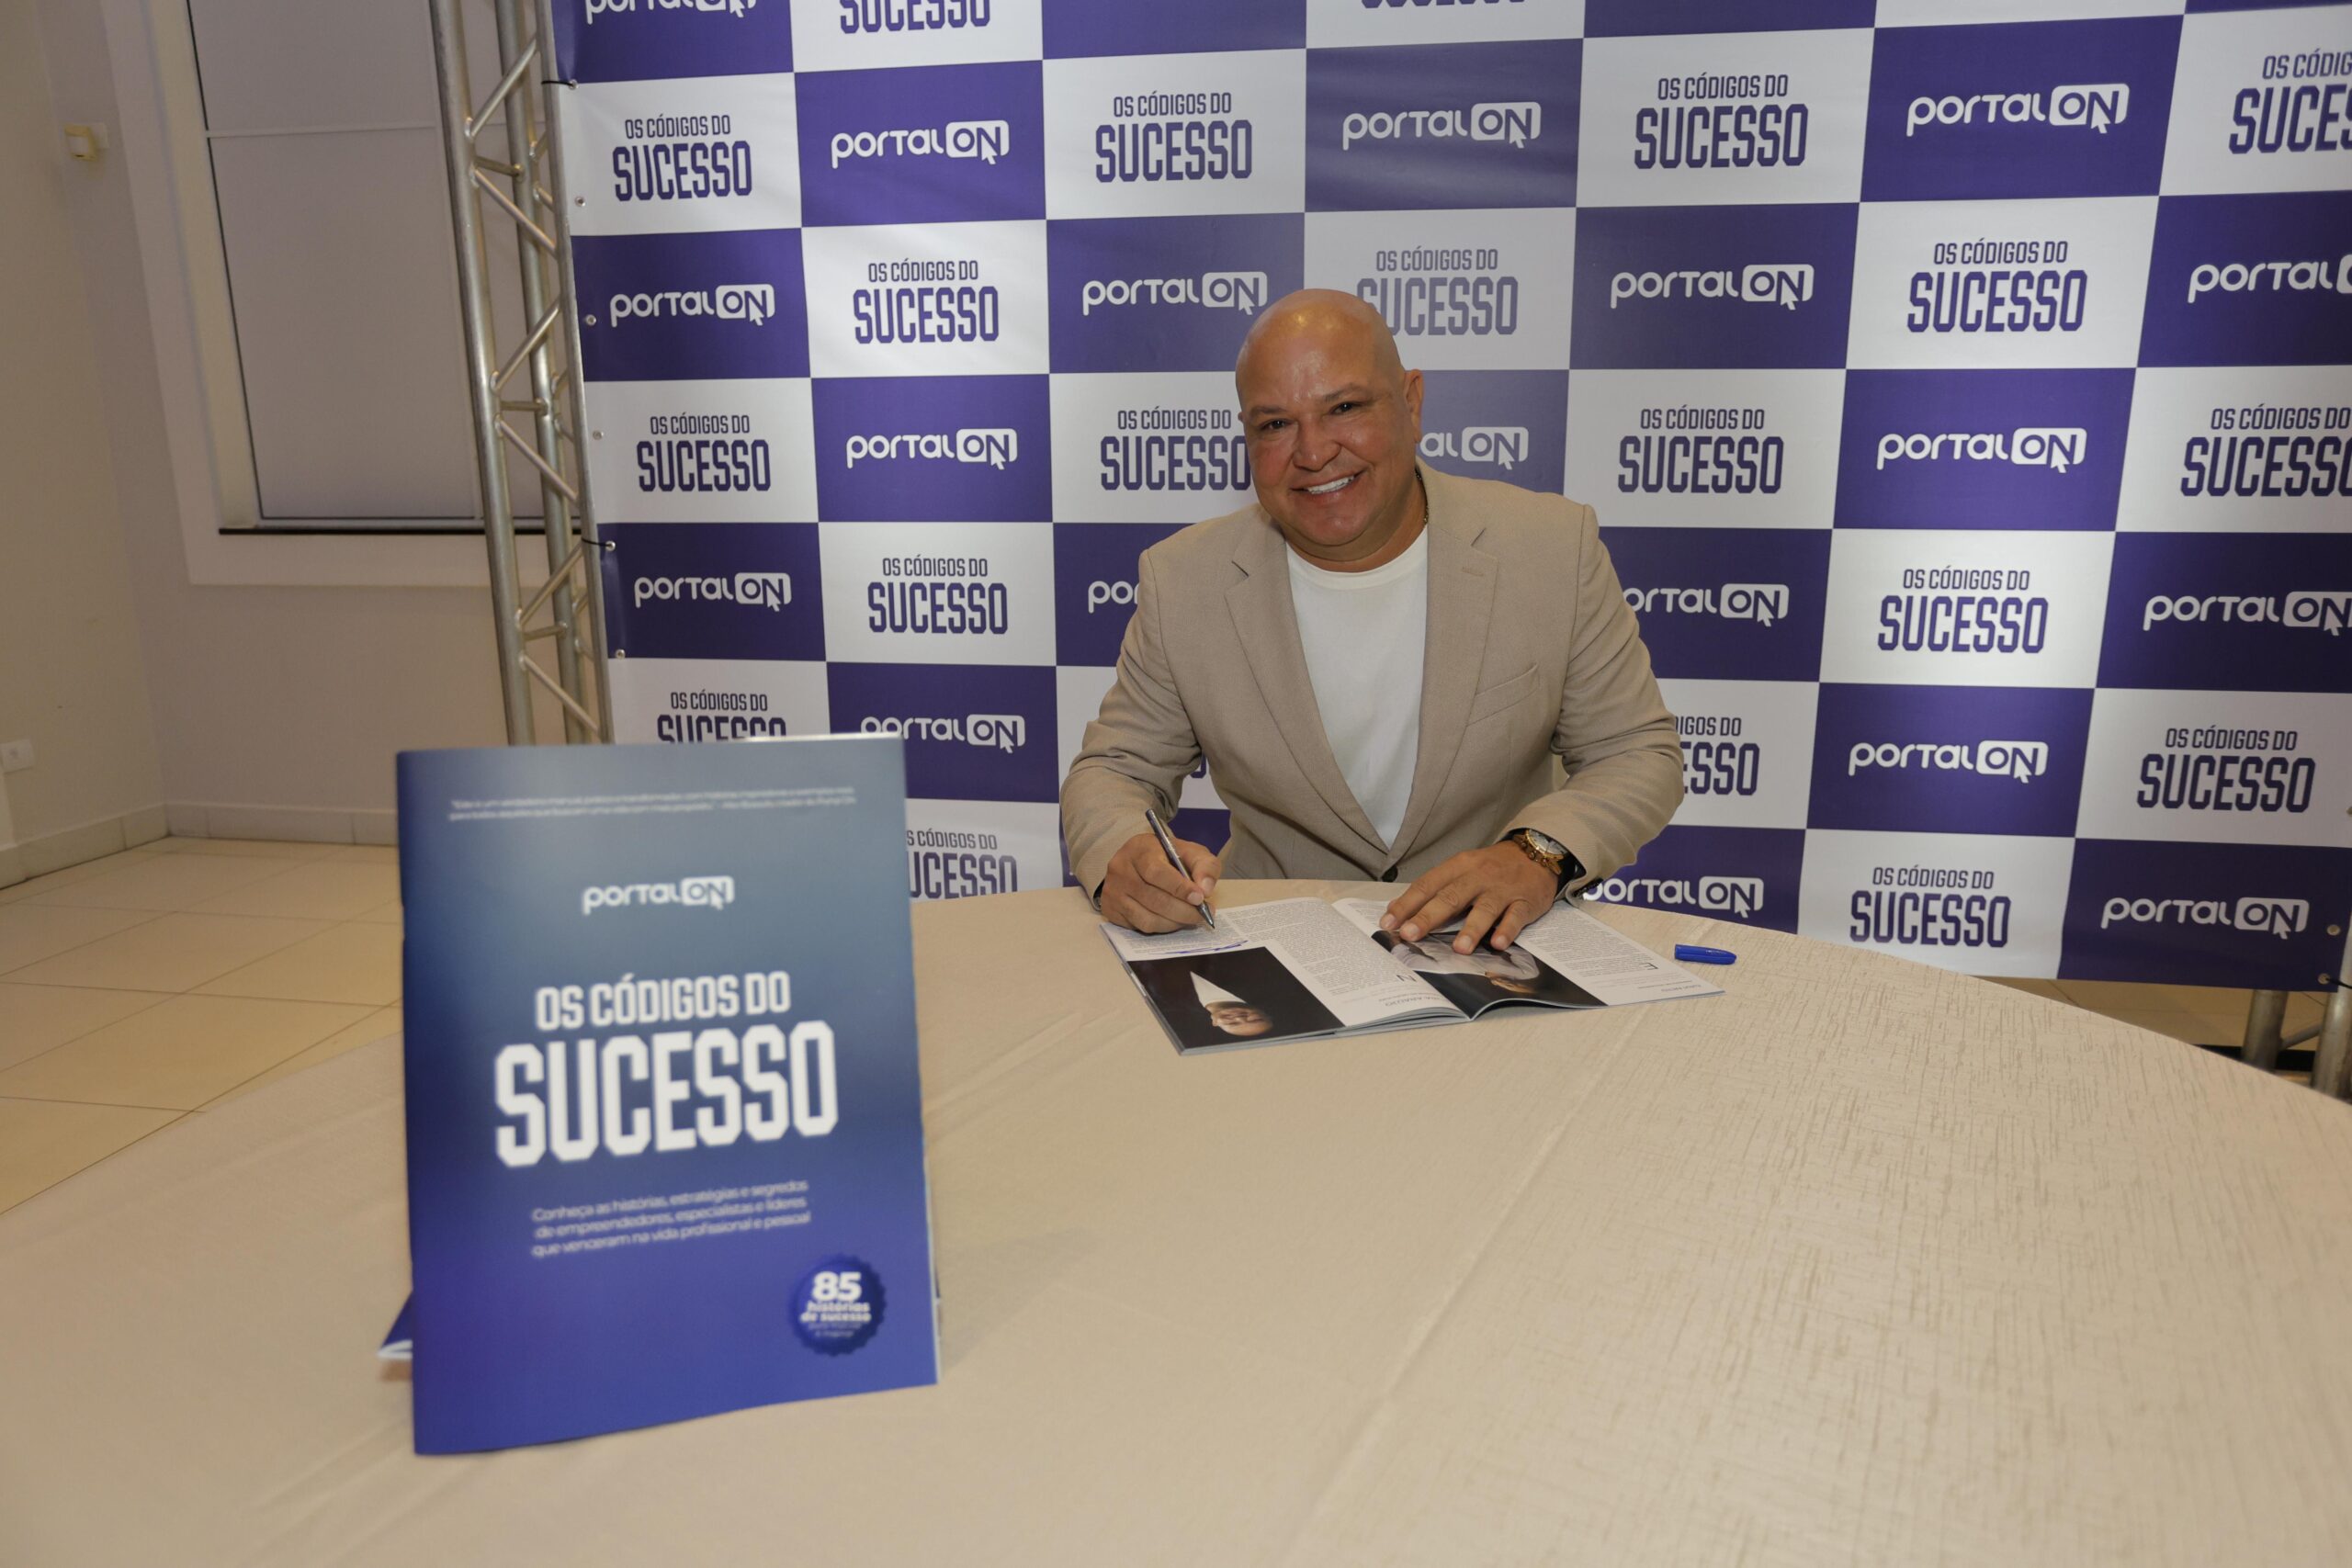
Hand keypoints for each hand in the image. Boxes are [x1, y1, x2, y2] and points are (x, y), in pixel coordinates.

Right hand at [1100, 833, 1221, 933]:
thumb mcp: (1190, 852)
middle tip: (1201, 914)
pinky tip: (1172, 920)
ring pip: (1146, 918)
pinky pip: (1139, 927)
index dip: (1179, 888)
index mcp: (1139, 849)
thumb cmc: (1168, 857)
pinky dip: (1161, 928)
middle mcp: (1120, 870)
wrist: (1139, 861)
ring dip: (1173, 923)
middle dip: (1182, 911)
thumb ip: (1204, 865)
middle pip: (1153, 899)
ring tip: (1189, 918)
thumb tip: (1205, 889)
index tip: (1200, 898)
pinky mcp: (1110, 909)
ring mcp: (1113, 891)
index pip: (1156, 872)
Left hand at [1380, 843, 1558, 954]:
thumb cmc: (1491, 868)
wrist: (1536, 853)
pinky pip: (1516, 917)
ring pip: (1485, 909)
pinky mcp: (1525, 901)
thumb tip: (1402, 913)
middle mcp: (1478, 876)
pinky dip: (1507, 930)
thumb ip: (1437, 889)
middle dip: (1428, 917)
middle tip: (1410, 934)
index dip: (1407, 904)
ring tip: (1459, 949)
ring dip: (1472, 929)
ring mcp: (1502, 889)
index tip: (1388, 922)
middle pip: (1451, 897)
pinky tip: (1498, 944)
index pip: (1428, 884)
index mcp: (1458, 867)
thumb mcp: (1463, 869)